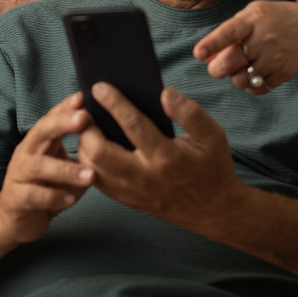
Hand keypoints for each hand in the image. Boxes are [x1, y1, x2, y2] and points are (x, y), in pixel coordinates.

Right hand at [0, 92, 93, 244]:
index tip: (83, 96)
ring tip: (91, 175)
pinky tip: (71, 199)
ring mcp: (18, 175)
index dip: (65, 107)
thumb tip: (112, 130)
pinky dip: (54, 197)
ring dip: (66, 170)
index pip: (52, 117)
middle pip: (41, 132)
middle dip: (62, 123)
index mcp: (39, 141)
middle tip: (84, 119)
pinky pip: (34, 196)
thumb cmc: (47, 185)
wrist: (16, 218)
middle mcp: (26, 153)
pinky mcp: (15, 198)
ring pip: (40, 167)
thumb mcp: (64, 162)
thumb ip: (80, 148)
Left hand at [77, 84, 242, 231]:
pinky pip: (97, 181)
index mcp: (166, 157)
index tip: (99, 87)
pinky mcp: (126, 199)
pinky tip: (93, 145)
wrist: (212, 210)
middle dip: (86, 129)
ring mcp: (132, 191)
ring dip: (84, 145)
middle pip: (100, 152)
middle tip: (85, 110)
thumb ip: (190, 113)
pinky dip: (89, 162)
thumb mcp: (213, 136)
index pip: (133, 125)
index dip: (114, 103)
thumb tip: (165, 93)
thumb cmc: (212, 168)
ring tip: (87, 126)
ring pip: (92, 169)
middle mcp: (144, 176)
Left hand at [193, 0, 297, 92]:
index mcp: (254, 19)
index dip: (212, 44)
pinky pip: (256, 88)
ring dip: (235, 77)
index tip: (198, 53)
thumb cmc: (278, 19)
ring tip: (244, 66)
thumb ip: (230, 31)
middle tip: (217, 67)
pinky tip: (257, 72)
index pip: (229, 32)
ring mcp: (274, 58)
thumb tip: (204, 55)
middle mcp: (264, 39)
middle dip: (216, 69)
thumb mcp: (255, 14)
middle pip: (229, 63)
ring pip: (239, 80)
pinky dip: (251, 84)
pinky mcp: (282, 75)